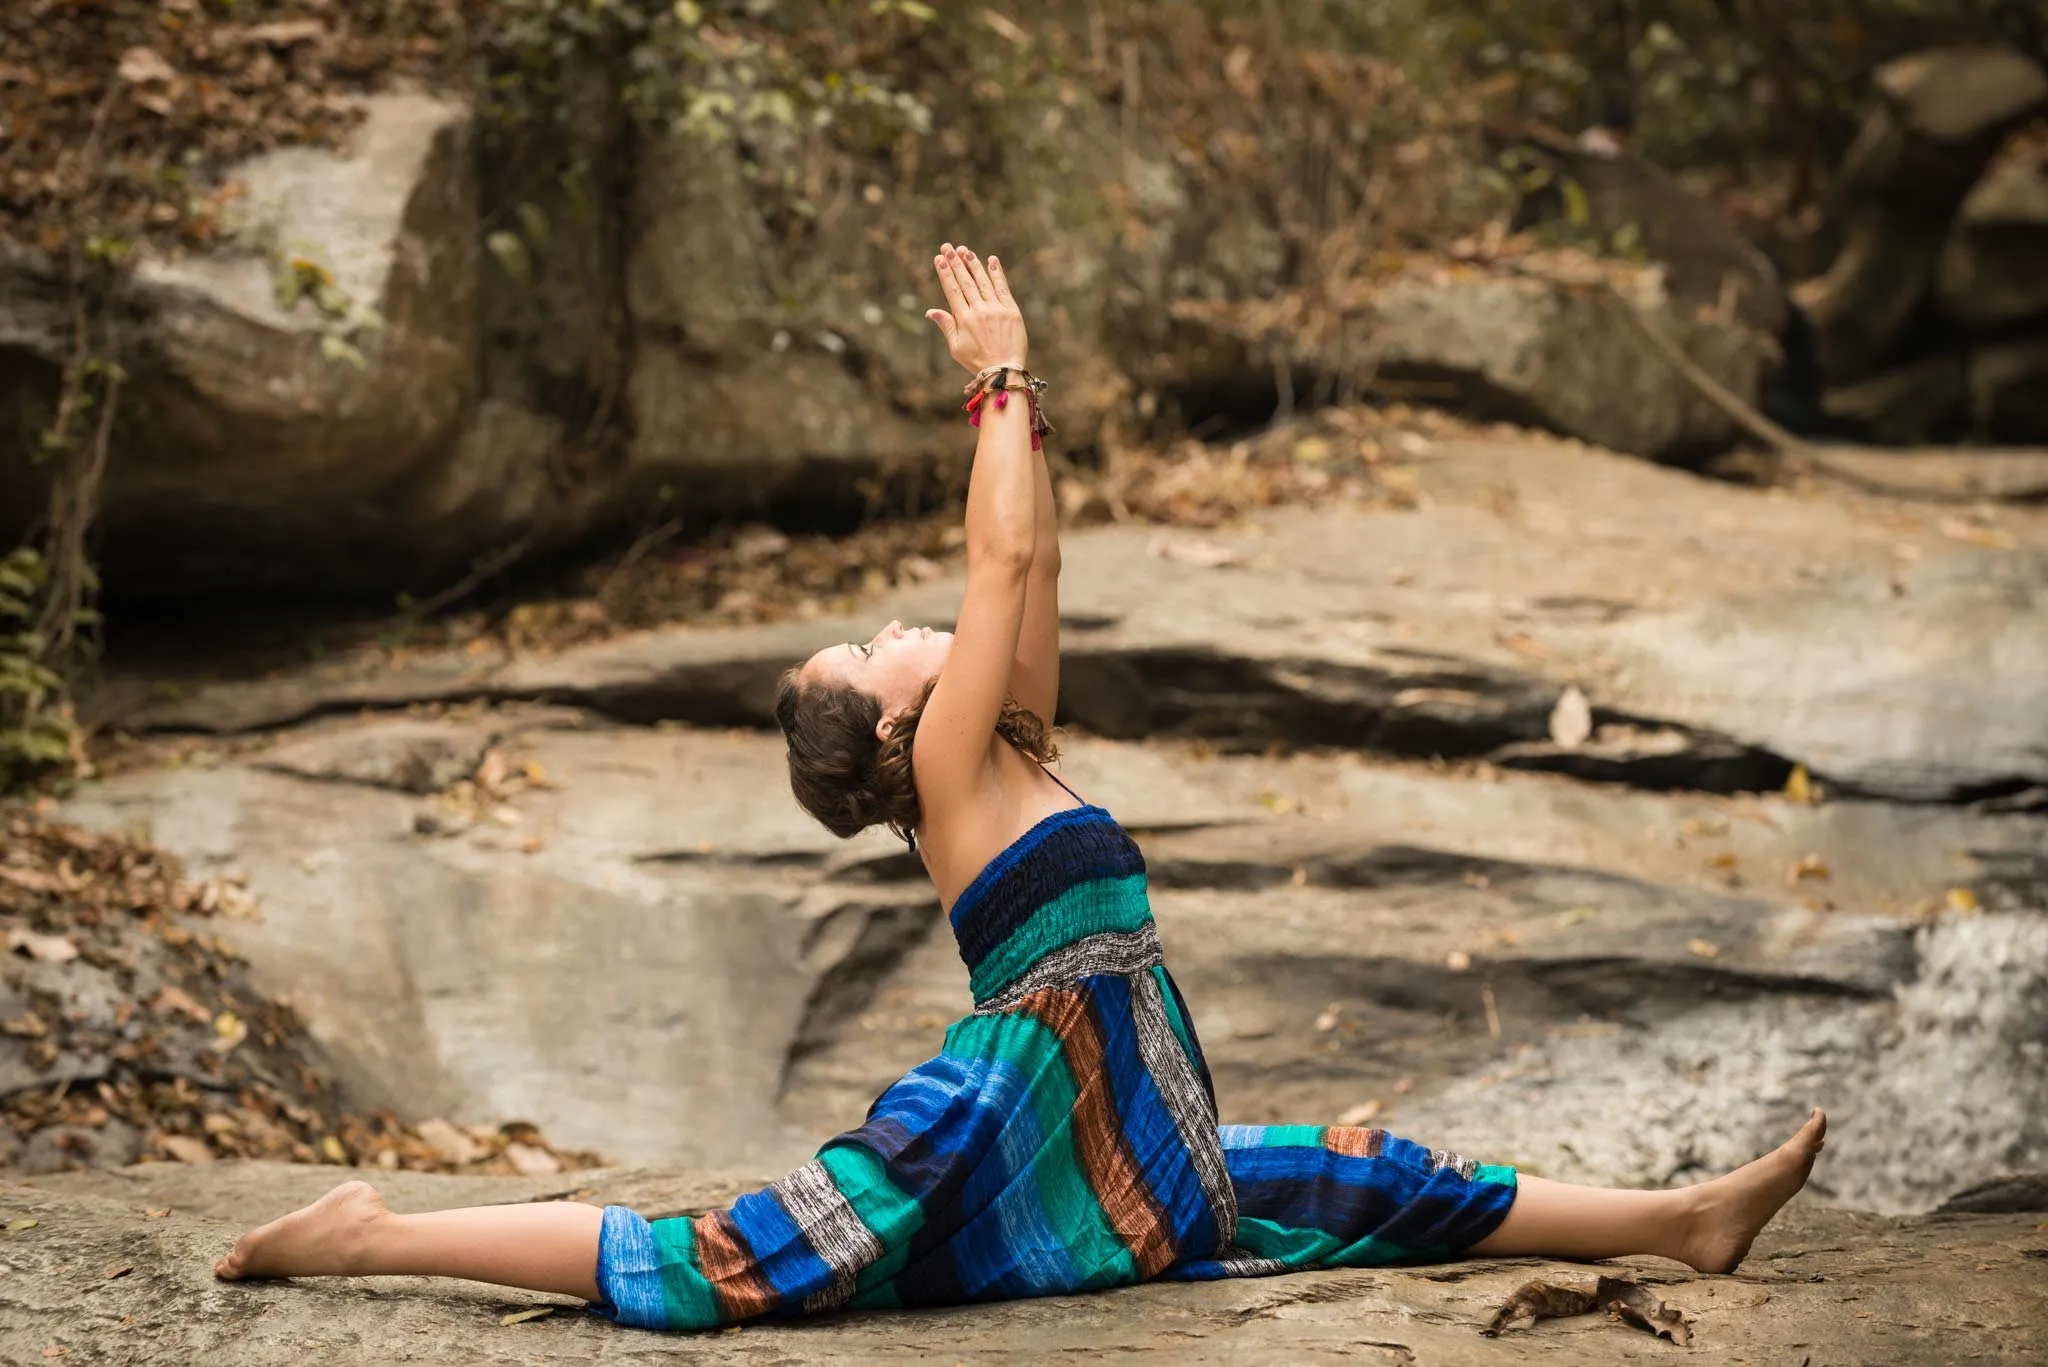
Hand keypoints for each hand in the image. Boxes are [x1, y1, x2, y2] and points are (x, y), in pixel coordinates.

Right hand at [925, 243, 1027, 374]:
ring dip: (973, 264)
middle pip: (966, 282)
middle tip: (948, 247)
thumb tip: (931, 311)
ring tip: (965, 251)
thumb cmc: (977, 361)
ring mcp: (996, 309)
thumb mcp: (956, 347)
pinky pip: (1003, 288)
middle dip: (956, 263)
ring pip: (983, 282)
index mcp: (964, 319)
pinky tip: (991, 260)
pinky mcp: (1011, 311)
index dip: (945, 273)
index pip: (952, 290)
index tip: (939, 258)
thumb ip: (946, 325)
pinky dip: (997, 273)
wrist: (1004, 371)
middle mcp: (980, 311)